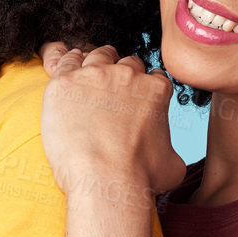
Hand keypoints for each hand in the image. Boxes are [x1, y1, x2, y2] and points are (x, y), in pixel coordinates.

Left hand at [38, 41, 186, 195]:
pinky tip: (66, 73)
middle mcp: (128, 76)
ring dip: (96, 64)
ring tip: (88, 77)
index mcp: (155, 90)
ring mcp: (95, 75)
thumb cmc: (138, 176)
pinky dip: (67, 64)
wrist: (106, 179)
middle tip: (111, 90)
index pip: (153, 76)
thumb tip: (168, 158)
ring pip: (97, 57)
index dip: (145, 86)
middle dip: (121, 74)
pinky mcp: (66, 82)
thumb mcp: (171, 165)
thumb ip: (170, 150)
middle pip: (126, 64)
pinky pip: (66, 62)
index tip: (135, 97)